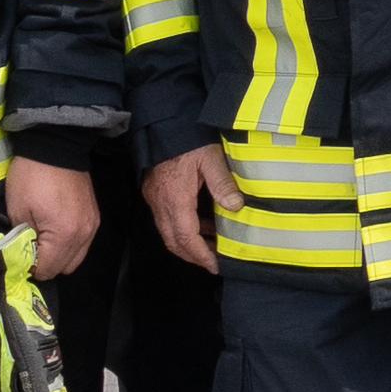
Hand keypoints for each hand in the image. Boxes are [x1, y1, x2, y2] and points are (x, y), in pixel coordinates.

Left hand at [6, 158, 100, 279]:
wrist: (55, 145)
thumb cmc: (32, 176)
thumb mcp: (18, 210)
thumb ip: (20, 240)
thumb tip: (20, 258)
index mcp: (64, 235)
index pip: (47, 270)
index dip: (28, 268)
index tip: (15, 256)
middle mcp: (84, 235)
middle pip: (64, 269)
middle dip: (44, 264)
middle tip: (26, 249)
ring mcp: (92, 226)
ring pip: (75, 258)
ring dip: (57, 255)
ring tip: (40, 240)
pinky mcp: (94, 217)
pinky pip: (82, 243)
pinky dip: (67, 244)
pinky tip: (53, 230)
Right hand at [144, 142, 240, 272]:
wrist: (161, 125)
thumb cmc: (186, 139)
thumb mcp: (211, 158)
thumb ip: (223, 184)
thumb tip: (236, 207)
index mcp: (175, 199)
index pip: (186, 238)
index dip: (201, 256)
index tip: (215, 266)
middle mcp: (160, 204)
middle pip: (173, 242)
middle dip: (193, 255)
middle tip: (214, 261)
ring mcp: (155, 199)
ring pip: (168, 232)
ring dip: (188, 242)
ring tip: (213, 243)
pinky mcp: (154, 192)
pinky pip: (166, 219)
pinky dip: (183, 228)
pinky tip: (201, 223)